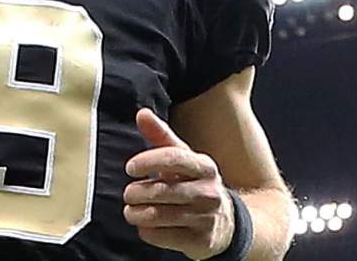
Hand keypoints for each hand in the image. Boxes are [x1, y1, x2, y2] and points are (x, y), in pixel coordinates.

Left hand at [123, 108, 234, 259]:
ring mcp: (206, 218)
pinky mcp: (200, 241)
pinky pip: (161, 236)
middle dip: (136, 192)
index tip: (130, 167)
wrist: (227, 223)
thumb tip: (142, 113)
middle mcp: (208, 191)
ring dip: (136, 213)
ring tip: (131, 210)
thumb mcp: (184, 159)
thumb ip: (161, 137)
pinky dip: (146, 231)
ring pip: (158, 216)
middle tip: (129, 193)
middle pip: (161, 191)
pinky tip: (145, 226)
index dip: (148, 161)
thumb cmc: (195, 184)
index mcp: (204, 166)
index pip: (173, 158)